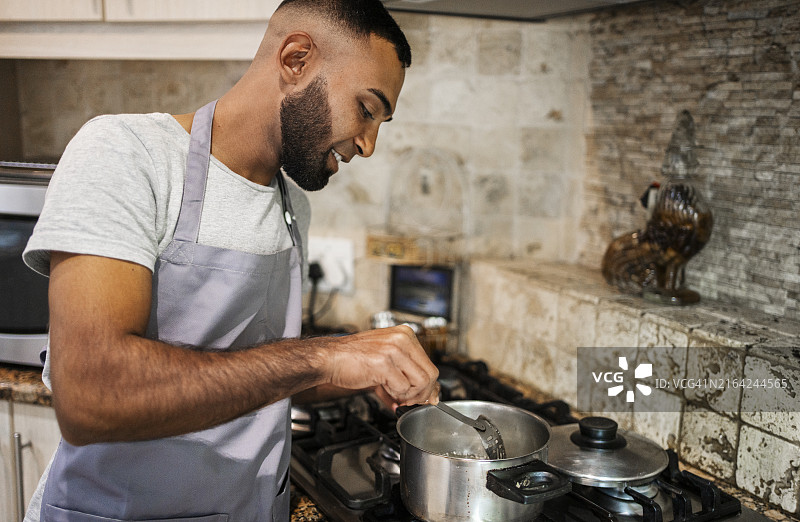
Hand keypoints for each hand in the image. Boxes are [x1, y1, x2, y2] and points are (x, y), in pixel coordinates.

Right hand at [324, 325, 438, 408]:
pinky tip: (385, 391)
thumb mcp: (384, 359)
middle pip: (431, 374)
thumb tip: (421, 396)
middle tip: (410, 401)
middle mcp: (402, 339)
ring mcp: (394, 350)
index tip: (423, 397)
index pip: (430, 364)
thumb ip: (403, 375)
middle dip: (422, 394)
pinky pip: (402, 388)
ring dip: (409, 396)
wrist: (329, 358)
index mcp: (405, 334)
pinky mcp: (384, 363)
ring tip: (395, 395)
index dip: (428, 386)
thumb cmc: (352, 358)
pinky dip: (396, 396)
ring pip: (421, 382)